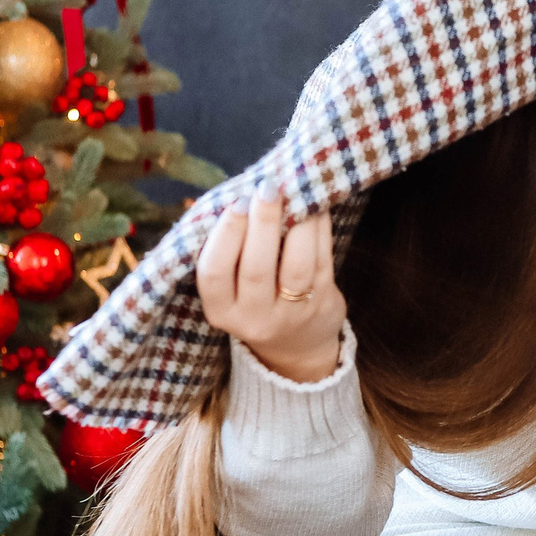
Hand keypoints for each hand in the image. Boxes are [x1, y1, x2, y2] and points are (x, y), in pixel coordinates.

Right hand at [197, 199, 343, 382]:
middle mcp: (253, 318)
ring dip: (297, 226)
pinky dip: (320, 231)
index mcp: (220, 310)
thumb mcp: (232, 288)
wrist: (297, 346)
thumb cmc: (257, 299)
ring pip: (296, 267)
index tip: (237, 202)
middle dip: (262, 224)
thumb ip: (233, 250)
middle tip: (266, 188)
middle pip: (256, 269)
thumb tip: (246, 192)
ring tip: (296, 194)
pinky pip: (322, 262)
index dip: (225, 236)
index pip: (213, 273)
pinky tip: (317, 208)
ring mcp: (290, 315)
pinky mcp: (322, 304)